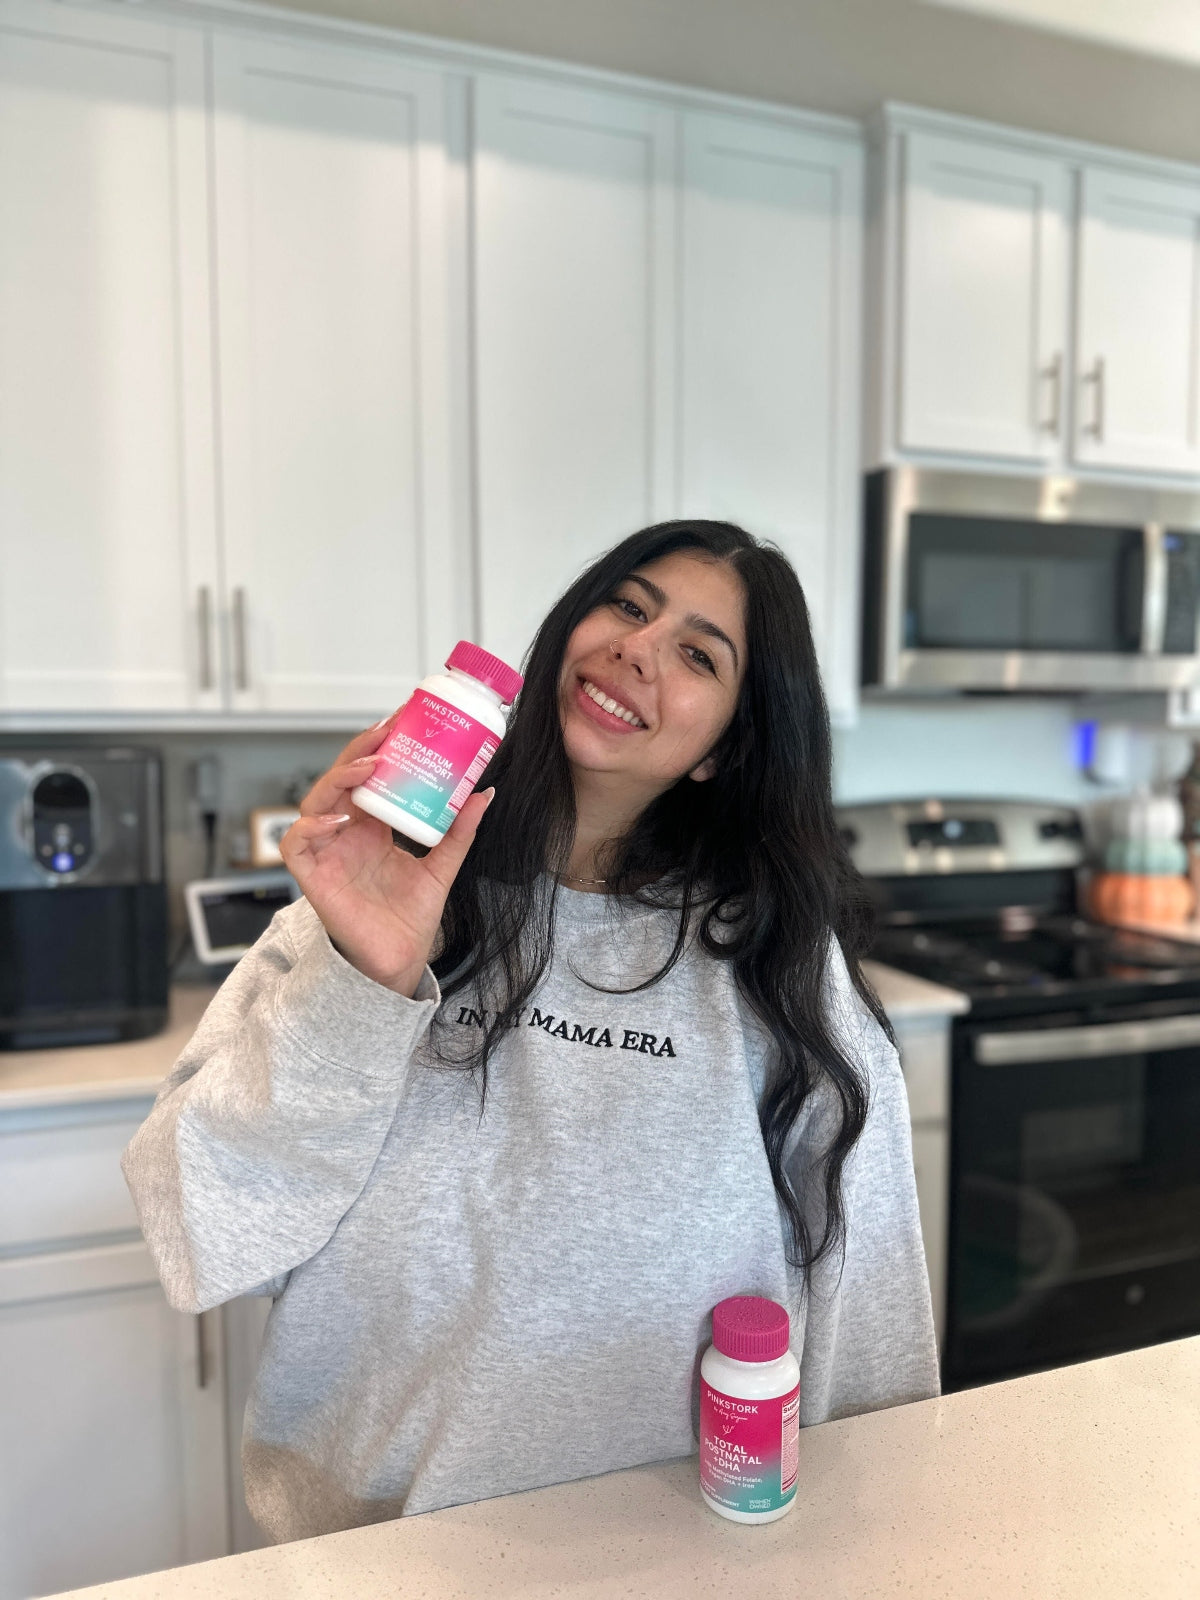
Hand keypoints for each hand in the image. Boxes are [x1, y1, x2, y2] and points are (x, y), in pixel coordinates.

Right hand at [278, 714, 493, 996]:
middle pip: (341, 779)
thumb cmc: (412, 914)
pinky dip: (311, 827)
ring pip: (316, 801)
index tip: (403, 719)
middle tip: (387, 731)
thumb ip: (459, 831)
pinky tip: (337, 820)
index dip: (379, 746)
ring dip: (339, 780)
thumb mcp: (442, 865)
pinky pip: (296, 844)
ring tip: (368, 767)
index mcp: (371, 825)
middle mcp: (345, 832)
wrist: (400, 959)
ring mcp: (326, 852)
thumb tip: (483, 793)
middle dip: (360, 750)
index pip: (368, 775)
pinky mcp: (312, 876)